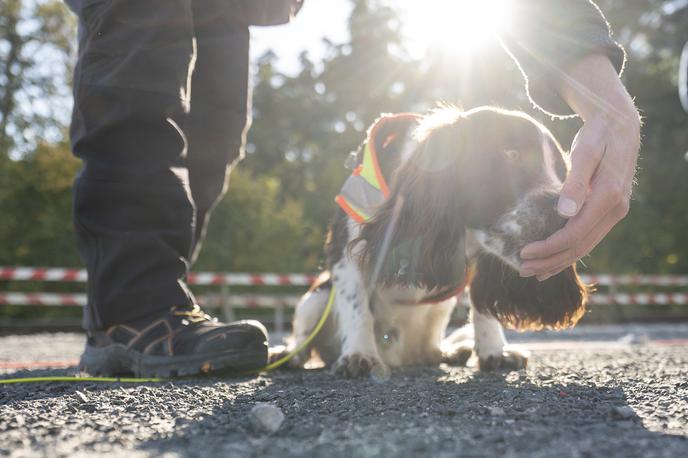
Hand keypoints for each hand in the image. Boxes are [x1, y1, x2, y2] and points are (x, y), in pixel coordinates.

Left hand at [519, 54, 640, 280]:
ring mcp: (614, 213)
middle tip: (521, 269)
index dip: (548, 247)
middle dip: (550, 260)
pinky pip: (588, 239)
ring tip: (533, 272)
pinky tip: (552, 262)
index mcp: (609, 197)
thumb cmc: (597, 135)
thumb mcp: (585, 152)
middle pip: (579, 246)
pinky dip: (569, 252)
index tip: (523, 252)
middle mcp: (615, 210)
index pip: (575, 234)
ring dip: (558, 261)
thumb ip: (575, 182)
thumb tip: (565, 213)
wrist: (619, 126)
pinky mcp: (608, 212)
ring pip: (585, 247)